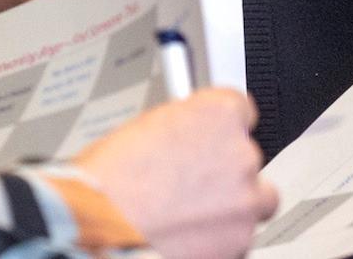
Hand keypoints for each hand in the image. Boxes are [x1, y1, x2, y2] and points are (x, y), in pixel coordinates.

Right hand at [74, 89, 275, 258]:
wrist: (100, 224)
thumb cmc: (111, 178)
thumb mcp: (147, 127)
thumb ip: (184, 126)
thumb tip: (191, 134)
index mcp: (219, 114)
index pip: (240, 110)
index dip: (220, 127)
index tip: (212, 137)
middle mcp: (240, 154)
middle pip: (246, 158)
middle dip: (223, 170)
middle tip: (190, 182)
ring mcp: (246, 201)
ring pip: (251, 202)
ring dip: (226, 205)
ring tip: (185, 212)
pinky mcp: (240, 242)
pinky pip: (238, 237)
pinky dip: (218, 237)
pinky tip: (186, 232)